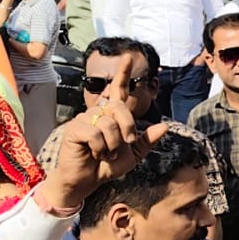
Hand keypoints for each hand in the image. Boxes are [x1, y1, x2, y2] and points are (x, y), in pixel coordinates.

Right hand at [38, 58, 168, 210]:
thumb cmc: (107, 166)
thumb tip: (165, 126)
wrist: (88, 181)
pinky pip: (95, 134)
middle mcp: (98, 113)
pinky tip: (94, 153)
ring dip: (113, 145)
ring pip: (109, 124)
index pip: (118, 91)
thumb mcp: (133, 154)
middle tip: (123, 145)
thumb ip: (147, 140)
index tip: (128, 58)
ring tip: (105, 153)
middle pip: (120, 108)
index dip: (123, 74)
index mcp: (112, 116)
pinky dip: (100, 148)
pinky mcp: (73, 129)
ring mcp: (84, 119)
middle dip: (128, 129)